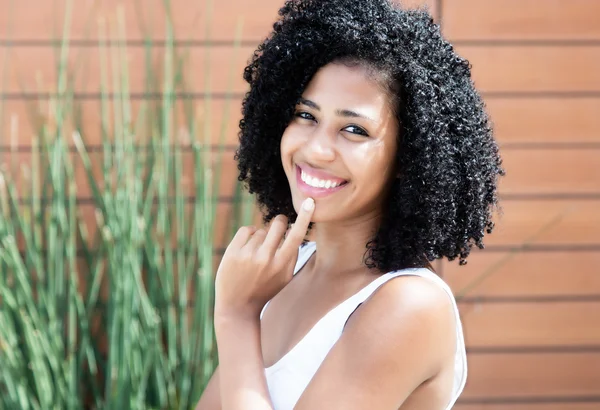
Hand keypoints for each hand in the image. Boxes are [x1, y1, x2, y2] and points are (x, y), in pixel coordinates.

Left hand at [214, 197, 314, 318]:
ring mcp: (248, 254)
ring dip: (261, 237)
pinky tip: (246, 250)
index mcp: (282, 265)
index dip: (304, 217)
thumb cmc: (265, 290)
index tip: (309, 201)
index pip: (297, 235)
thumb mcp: (284, 277)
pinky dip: (248, 235)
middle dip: (279, 223)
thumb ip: (291, 255)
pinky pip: (246, 229)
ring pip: (261, 230)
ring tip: (256, 256)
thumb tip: (294, 229)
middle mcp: (266, 258)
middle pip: (278, 224)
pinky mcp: (233, 251)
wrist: (237, 307)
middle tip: (278, 228)